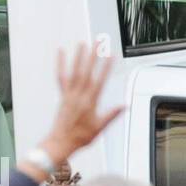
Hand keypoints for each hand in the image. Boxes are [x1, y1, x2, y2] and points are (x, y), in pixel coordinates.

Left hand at [40, 44, 123, 164]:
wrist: (60, 142)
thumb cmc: (79, 137)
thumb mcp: (99, 128)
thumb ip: (111, 115)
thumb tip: (125, 106)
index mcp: (89, 102)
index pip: (99, 81)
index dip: (105, 67)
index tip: (110, 55)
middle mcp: (78, 96)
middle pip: (87, 72)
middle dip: (93, 56)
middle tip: (98, 43)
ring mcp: (69, 94)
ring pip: (74, 72)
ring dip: (78, 57)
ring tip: (82, 43)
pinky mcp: (62, 96)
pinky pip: (61, 78)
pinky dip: (60, 65)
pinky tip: (61, 53)